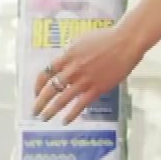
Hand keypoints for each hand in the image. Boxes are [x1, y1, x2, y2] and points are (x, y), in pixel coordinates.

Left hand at [31, 24, 147, 122]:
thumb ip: (70, 54)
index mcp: (67, 56)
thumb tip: (63, 65)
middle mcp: (72, 69)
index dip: (38, 85)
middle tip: (34, 112)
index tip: (36, 93)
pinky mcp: (97, 88)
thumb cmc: (106, 38)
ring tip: (44, 118)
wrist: (126, 42)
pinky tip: (65, 121)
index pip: (45, 73)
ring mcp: (84, 80)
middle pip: (50, 89)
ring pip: (62, 100)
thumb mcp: (81, 41)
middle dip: (39, 102)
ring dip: (50, 111)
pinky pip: (80, 105)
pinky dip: (71, 115)